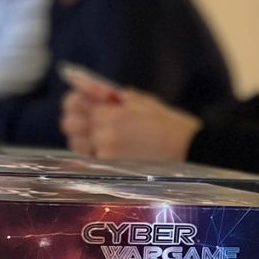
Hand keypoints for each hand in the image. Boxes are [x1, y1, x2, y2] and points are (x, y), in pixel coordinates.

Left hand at [62, 85, 201, 161]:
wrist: (189, 150)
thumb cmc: (170, 124)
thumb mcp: (143, 101)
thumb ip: (116, 97)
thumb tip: (94, 90)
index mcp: (110, 112)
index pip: (73, 102)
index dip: (77, 100)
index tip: (87, 102)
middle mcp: (103, 132)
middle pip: (69, 124)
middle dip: (78, 120)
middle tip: (92, 121)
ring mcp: (105, 153)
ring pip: (77, 144)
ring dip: (85, 139)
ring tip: (103, 138)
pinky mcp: (111, 168)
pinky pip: (91, 159)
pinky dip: (97, 154)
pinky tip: (113, 151)